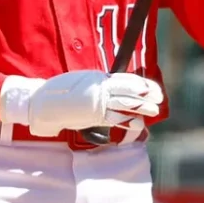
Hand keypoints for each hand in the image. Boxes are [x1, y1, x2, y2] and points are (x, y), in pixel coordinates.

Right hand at [0, 71, 163, 137]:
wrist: (44, 102)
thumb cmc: (62, 91)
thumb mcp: (83, 81)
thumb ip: (100, 84)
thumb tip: (115, 88)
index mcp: (99, 78)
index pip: (127, 79)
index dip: (142, 84)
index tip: (152, 87)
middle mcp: (100, 89)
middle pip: (130, 91)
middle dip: (147, 95)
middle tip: (159, 98)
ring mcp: (97, 103)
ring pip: (126, 105)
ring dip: (142, 108)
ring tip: (154, 110)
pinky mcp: (93, 116)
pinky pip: (116, 119)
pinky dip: (129, 121)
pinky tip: (138, 124)